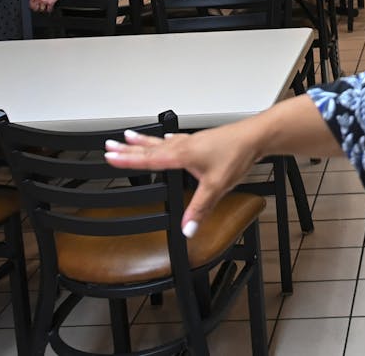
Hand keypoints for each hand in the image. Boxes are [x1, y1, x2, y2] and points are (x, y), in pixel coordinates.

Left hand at [30, 0, 63, 12]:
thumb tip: (36, 1)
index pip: (31, 5)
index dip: (34, 7)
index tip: (36, 7)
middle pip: (36, 8)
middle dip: (38, 9)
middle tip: (41, 8)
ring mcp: (44, 1)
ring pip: (42, 10)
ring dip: (45, 9)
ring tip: (46, 7)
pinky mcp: (50, 3)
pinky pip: (48, 10)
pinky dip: (50, 9)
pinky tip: (50, 7)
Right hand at [105, 122, 262, 236]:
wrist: (254, 136)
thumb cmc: (237, 154)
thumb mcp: (216, 186)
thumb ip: (200, 209)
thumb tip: (186, 229)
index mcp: (182, 155)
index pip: (149, 159)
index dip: (128, 159)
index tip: (110, 156)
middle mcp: (184, 145)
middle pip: (151, 147)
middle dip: (129, 148)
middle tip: (110, 144)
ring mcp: (192, 141)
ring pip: (162, 141)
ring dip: (144, 141)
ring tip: (129, 136)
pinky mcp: (202, 140)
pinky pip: (177, 139)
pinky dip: (166, 140)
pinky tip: (166, 138)